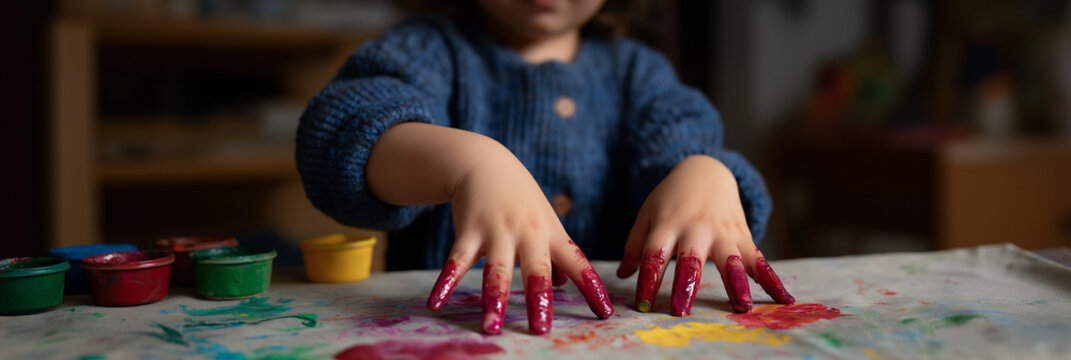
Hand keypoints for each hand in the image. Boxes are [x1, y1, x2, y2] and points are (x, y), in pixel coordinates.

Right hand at [424, 145, 613, 334]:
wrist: (485, 162)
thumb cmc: (520, 198)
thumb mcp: (545, 221)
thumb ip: (555, 253)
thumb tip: (562, 283)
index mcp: (551, 234)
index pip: (578, 263)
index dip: (592, 288)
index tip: (605, 312)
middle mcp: (527, 234)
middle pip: (536, 270)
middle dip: (538, 300)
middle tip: (540, 329)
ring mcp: (497, 232)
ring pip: (496, 270)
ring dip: (493, 299)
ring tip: (491, 328)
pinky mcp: (468, 231)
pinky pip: (457, 261)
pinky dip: (445, 283)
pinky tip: (435, 303)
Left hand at [616, 155, 793, 315]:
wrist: (705, 171)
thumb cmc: (670, 198)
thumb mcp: (647, 214)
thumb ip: (635, 245)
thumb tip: (623, 275)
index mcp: (667, 224)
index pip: (654, 255)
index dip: (647, 279)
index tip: (642, 304)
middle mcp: (696, 228)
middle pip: (690, 259)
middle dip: (686, 285)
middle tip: (681, 310)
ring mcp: (723, 231)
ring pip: (730, 259)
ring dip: (735, 283)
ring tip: (741, 306)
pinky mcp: (743, 235)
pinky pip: (759, 260)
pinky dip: (772, 280)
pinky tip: (783, 299)